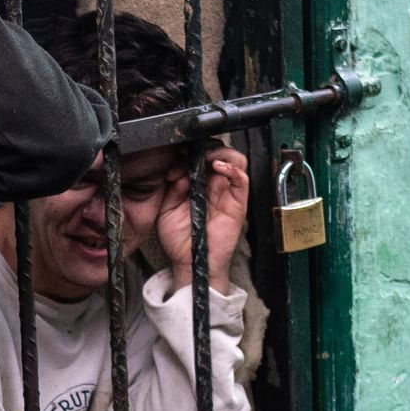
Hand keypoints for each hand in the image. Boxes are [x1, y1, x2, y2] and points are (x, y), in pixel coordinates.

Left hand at [146, 146, 251, 292]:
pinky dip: (232, 168)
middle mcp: (214, 185)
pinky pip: (242, 179)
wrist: (189, 262)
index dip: (190, 150)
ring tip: (205, 158)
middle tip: (187, 156)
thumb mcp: (167, 208)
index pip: (201, 154)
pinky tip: (217, 168)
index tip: (175, 155)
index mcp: (198, 183)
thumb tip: (180, 170)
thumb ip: (173, 187)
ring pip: (235, 159)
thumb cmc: (179, 238)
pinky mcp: (237, 203)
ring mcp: (227, 192)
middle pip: (220, 151)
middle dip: (204, 148)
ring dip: (220, 153)